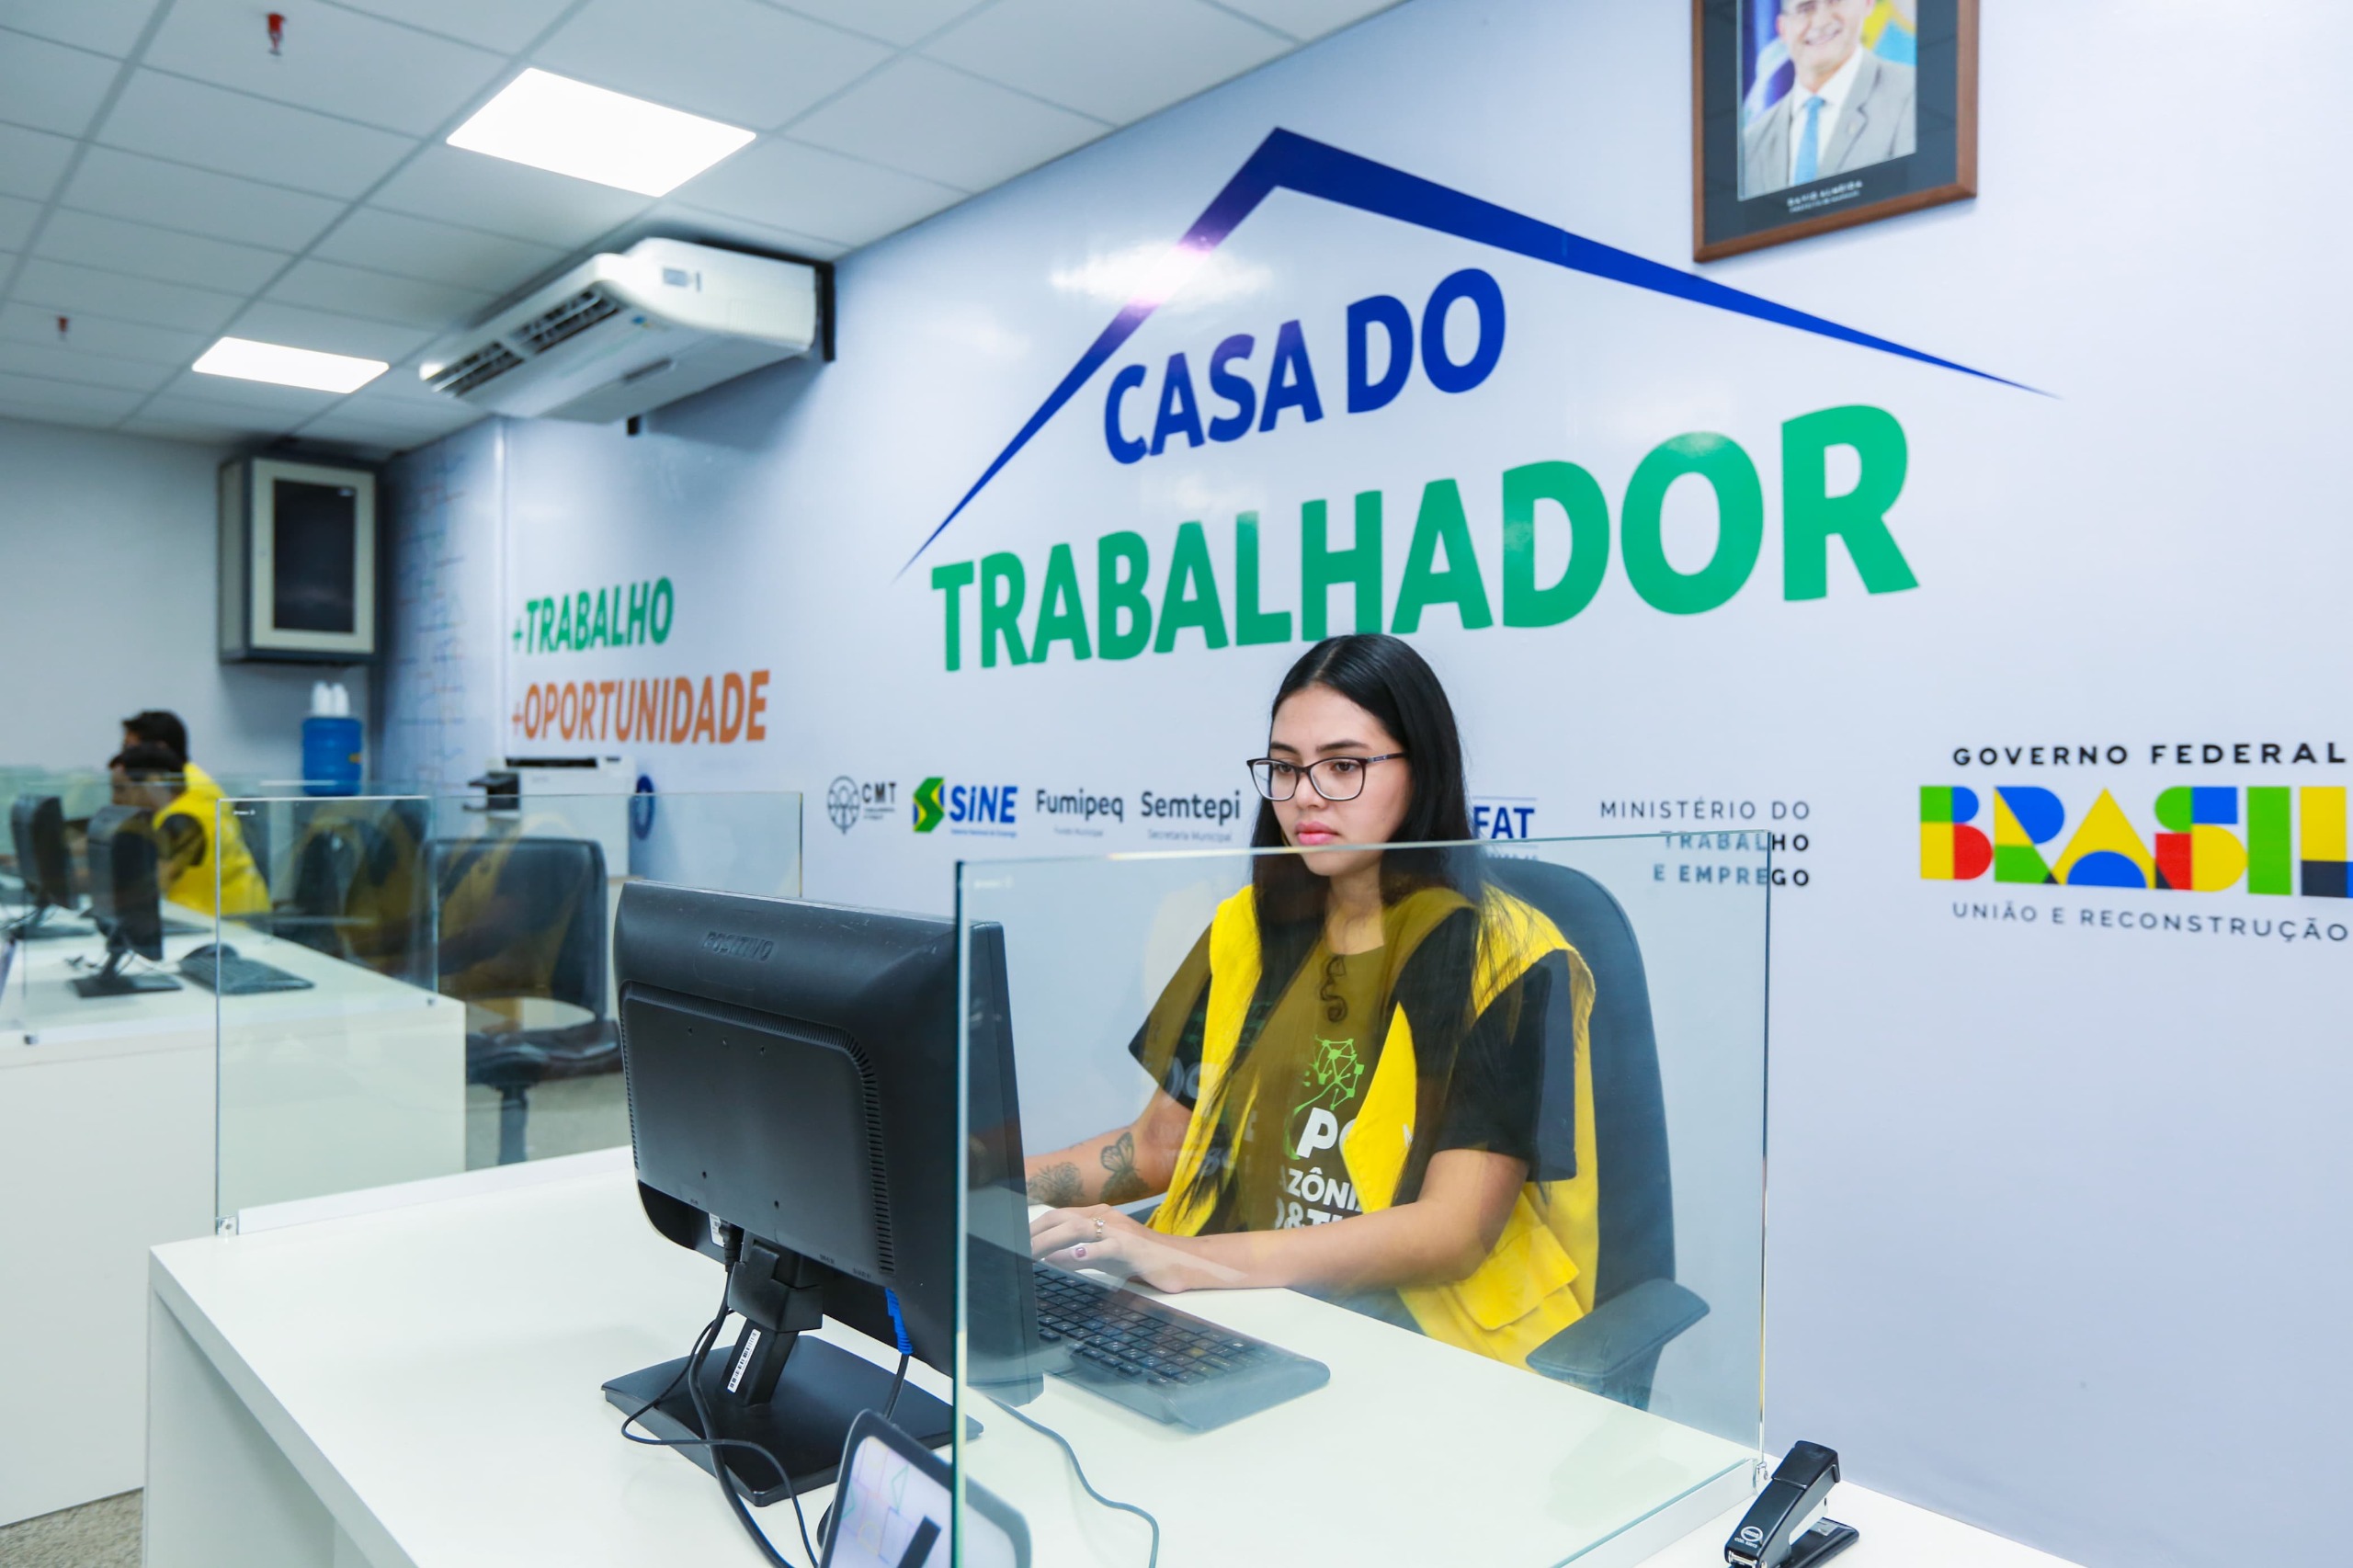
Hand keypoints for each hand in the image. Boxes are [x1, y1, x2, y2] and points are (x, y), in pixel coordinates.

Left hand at [1028, 1206, 1239, 1292]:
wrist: (1181, 1263)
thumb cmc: (1141, 1260)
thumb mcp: (1103, 1257)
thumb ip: (1077, 1256)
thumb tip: (1049, 1259)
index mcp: (1098, 1216)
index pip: (1058, 1216)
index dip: (1035, 1228)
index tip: (1014, 1242)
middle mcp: (1107, 1217)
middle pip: (1062, 1219)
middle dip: (1035, 1235)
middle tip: (1015, 1251)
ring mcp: (1120, 1230)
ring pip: (1078, 1229)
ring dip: (1051, 1242)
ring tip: (1031, 1255)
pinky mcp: (1133, 1247)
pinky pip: (1107, 1247)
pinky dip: (1088, 1252)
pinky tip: (1072, 1258)